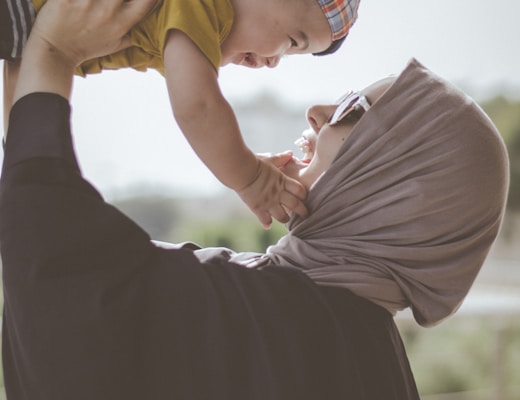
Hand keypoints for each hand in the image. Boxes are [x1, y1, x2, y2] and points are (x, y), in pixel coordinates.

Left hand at [13, 0, 155, 103]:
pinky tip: (84, 0)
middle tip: (115, 0)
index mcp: (121, 23)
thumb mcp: (114, 45)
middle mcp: (108, 11)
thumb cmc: (86, 47)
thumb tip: (147, 28)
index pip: (146, 1)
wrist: (56, 50)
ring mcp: (87, 2)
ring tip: (96, 2)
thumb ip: (132, 35)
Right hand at [236, 152, 307, 227]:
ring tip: (286, 219)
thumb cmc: (255, 162)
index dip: (303, 195)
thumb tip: (290, 153)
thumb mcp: (270, 159)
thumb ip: (281, 158)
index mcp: (283, 181)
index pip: (300, 190)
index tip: (303, 197)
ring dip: (286, 219)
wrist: (240, 170)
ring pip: (282, 216)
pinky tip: (268, 226)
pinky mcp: (258, 208)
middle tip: (305, 215)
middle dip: (302, 212)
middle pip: (295, 206)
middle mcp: (278, 193)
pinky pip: (265, 219)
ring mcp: (268, 202)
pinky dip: (267, 223)